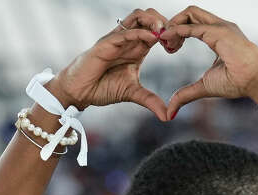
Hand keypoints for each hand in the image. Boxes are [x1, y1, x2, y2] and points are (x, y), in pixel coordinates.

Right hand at [48, 9, 168, 119]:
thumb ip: (150, 101)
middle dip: (166, 22)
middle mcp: (128, 39)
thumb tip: (168, 116)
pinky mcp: (106, 43)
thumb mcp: (132, 93)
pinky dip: (141, 32)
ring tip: (165, 33)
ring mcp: (117, 39)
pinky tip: (153, 38)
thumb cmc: (102, 88)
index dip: (170, 33)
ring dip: (154, 21)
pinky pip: (125, 32)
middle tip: (175, 38)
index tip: (178, 46)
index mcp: (137, 47)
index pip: (157, 30)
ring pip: (138, 16)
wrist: (79, 91)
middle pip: (150, 16)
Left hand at [159, 6, 257, 117]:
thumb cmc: (238, 83)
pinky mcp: (220, 32)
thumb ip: (186, 94)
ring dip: (173, 25)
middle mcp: (219, 27)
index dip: (177, 32)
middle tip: (165, 44)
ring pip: (189, 12)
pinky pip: (192, 26)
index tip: (170, 49)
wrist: (257, 82)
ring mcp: (220, 26)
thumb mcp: (205, 86)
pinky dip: (177, 31)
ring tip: (167, 43)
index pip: (192, 23)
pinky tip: (168, 41)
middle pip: (190, 13)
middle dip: (172, 24)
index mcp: (218, 36)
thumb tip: (170, 111)